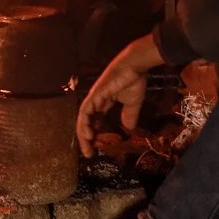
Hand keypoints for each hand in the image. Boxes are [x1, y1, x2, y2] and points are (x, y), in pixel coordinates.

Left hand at [75, 35, 163, 155]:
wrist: (135, 65)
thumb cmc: (133, 80)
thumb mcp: (133, 103)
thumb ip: (129, 115)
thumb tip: (129, 129)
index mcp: (104, 102)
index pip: (94, 120)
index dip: (93, 132)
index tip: (95, 146)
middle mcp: (96, 100)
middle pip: (86, 121)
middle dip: (86, 137)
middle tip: (89, 153)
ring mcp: (94, 96)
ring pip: (83, 118)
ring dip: (83, 133)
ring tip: (87, 147)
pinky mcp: (95, 94)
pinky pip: (86, 110)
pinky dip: (85, 122)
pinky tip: (88, 134)